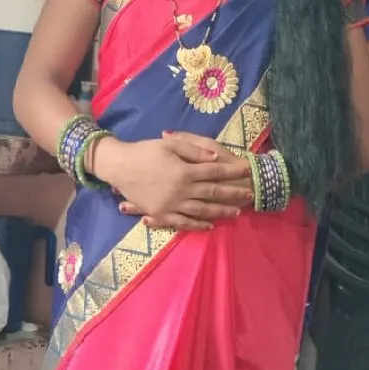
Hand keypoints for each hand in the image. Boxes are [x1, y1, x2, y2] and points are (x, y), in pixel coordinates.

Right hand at [110, 132, 252, 230]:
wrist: (119, 166)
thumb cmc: (144, 151)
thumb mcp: (170, 144)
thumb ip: (194, 150)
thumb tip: (215, 158)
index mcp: (184, 171)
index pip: (215, 171)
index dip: (233, 171)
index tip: (247, 170)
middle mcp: (181, 190)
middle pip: (213, 193)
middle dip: (233, 193)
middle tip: (249, 194)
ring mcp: (171, 205)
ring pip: (202, 210)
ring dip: (221, 211)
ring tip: (236, 212)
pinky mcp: (161, 214)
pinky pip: (183, 222)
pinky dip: (198, 225)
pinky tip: (210, 225)